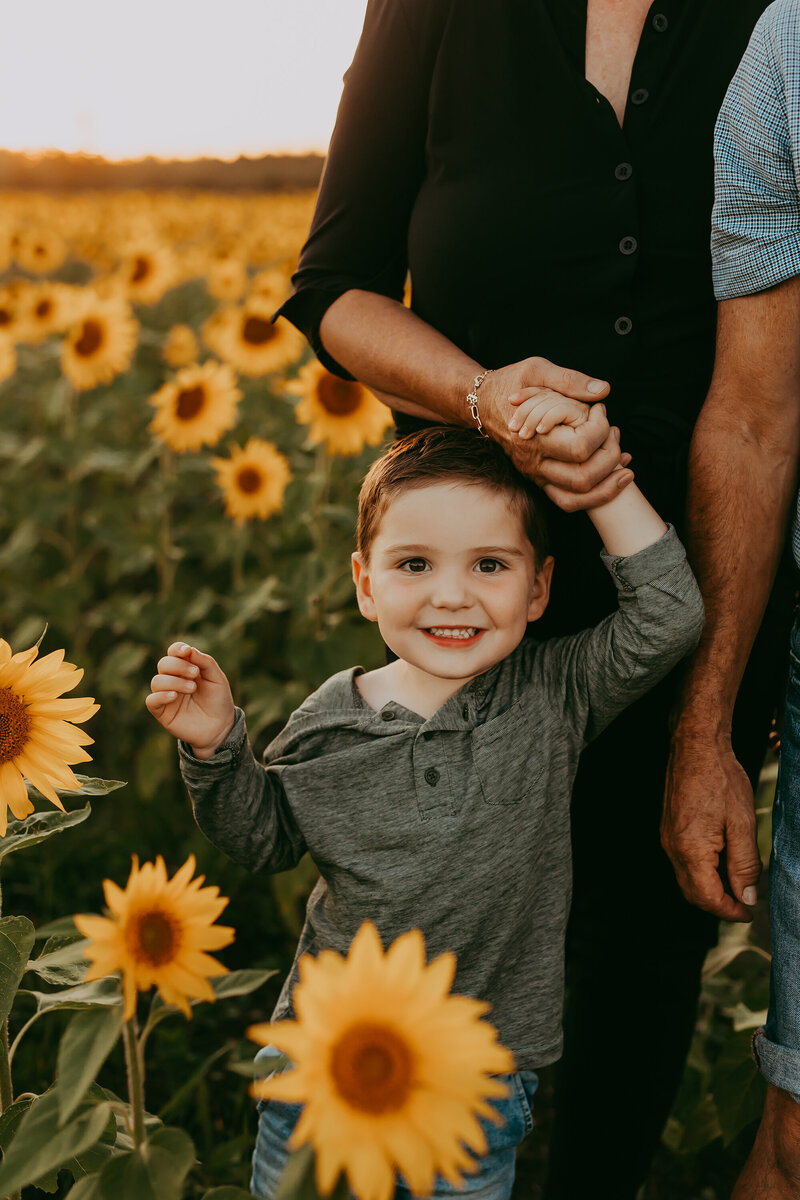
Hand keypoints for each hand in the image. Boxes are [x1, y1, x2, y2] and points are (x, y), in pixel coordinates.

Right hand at [145, 643, 235, 758]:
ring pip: (156, 681)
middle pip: (163, 664)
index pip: (173, 652)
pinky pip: (151, 701)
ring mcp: (166, 695)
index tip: (186, 651)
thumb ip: (204, 661)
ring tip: (192, 688)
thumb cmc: (218, 700)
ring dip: (174, 682)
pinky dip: (160, 696)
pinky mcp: (162, 712)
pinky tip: (174, 696)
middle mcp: (173, 679)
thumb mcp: (217, 678)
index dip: (177, 649)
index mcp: (186, 668)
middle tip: (194, 674)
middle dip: (178, 666)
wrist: (220, 727)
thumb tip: (188, 650)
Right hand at [478, 356, 633, 507]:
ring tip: (625, 466)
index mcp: (533, 437)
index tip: (600, 409)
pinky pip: (568, 499)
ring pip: (576, 498)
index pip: (580, 448)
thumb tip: (603, 391)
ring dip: (607, 487)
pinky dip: (594, 493)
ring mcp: (537, 475)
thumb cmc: (509, 384)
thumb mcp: (536, 370)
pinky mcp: (541, 479)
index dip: (600, 429)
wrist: (481, 404)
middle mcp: (534, 463)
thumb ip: (570, 381)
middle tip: (614, 433)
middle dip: (610, 458)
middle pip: (583, 479)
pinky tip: (612, 474)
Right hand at [661, 726, 760, 921]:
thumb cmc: (720, 779)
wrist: (696, 747)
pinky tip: (722, 861)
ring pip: (687, 879)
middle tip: (745, 904)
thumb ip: (745, 865)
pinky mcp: (668, 829)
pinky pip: (683, 862)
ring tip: (737, 883)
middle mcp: (673, 848)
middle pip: (693, 894)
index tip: (749, 913)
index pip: (708, 898)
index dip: (730, 912)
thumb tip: (747, 897)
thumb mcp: (743, 824)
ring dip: (710, 889)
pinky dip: (702, 872)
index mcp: (691, 850)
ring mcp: (667, 839)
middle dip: (718, 905)